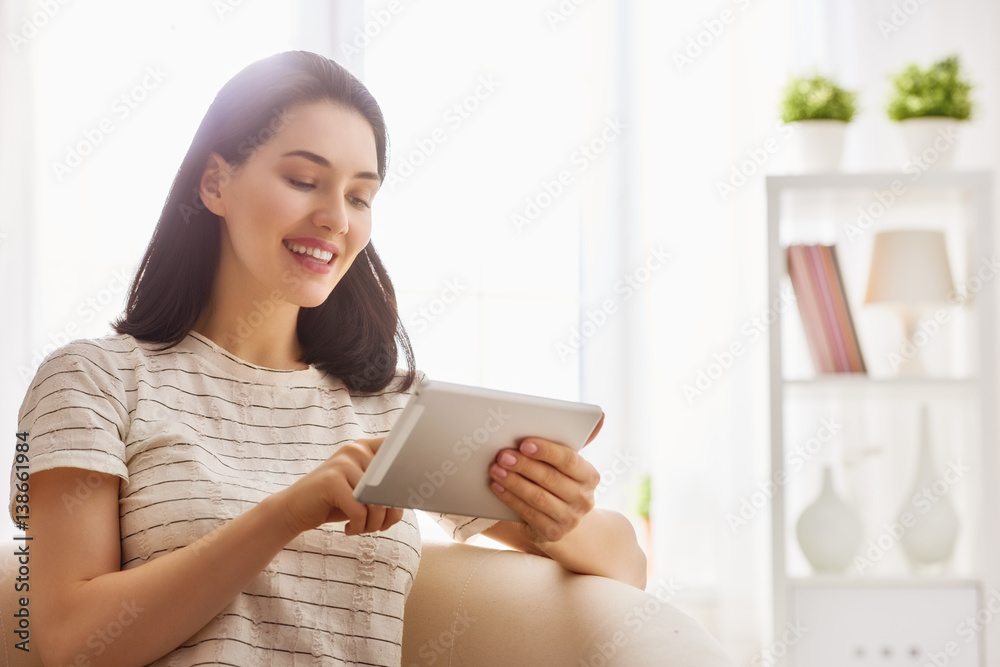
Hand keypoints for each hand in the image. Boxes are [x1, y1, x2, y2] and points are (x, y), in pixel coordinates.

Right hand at [275, 437, 402, 536]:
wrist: (295, 510)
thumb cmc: (336, 502)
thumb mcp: (364, 492)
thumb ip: (385, 489)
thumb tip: (410, 498)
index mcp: (367, 447)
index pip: (400, 454)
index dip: (409, 476)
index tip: (408, 496)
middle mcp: (356, 449)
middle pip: (391, 485)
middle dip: (390, 513)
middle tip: (379, 525)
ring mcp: (342, 463)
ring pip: (376, 500)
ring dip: (374, 523)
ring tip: (363, 528)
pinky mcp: (331, 480)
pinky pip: (359, 510)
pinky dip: (359, 526)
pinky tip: (350, 529)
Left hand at [488, 434, 601, 546]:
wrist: (560, 519)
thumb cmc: (558, 481)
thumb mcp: (566, 463)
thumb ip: (574, 440)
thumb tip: (601, 415)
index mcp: (589, 476)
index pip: (569, 460)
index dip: (546, 451)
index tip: (524, 443)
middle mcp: (583, 499)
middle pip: (550, 478)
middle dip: (524, 465)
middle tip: (502, 455)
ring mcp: (570, 519)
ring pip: (538, 497)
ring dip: (514, 482)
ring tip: (496, 469)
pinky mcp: (553, 533)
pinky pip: (529, 514)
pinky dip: (511, 499)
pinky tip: (497, 487)